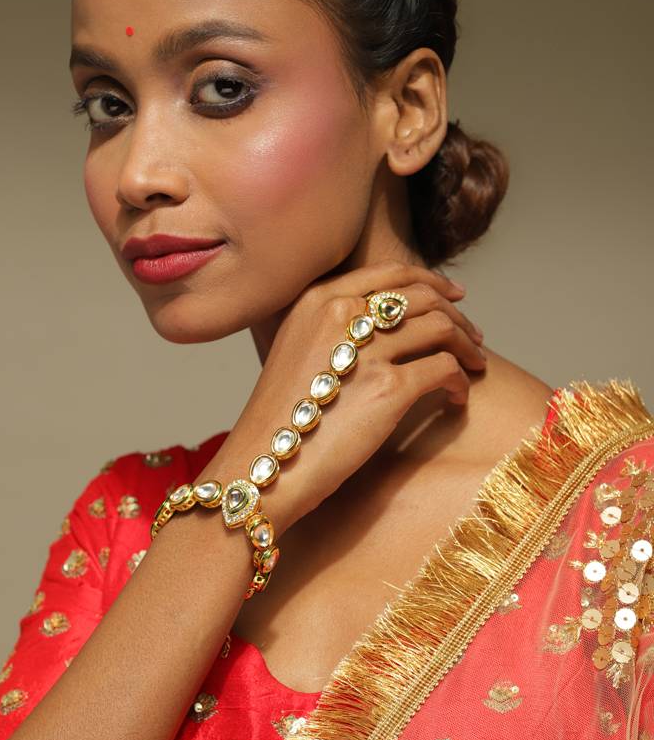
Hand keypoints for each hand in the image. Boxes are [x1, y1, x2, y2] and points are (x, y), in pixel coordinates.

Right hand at [199, 258, 485, 536]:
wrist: (263, 465)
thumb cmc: (280, 418)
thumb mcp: (296, 350)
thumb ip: (332, 327)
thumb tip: (386, 325)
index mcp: (318, 299)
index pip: (391, 274)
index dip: (431, 281)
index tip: (453, 297)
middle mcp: (341, 313)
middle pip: (422, 297)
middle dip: (456, 316)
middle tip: (474, 337)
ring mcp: (366, 350)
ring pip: (441, 327)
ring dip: (466, 346)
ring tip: (474, 365)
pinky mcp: (388, 388)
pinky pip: (445, 369)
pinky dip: (460, 381)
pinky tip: (457, 397)